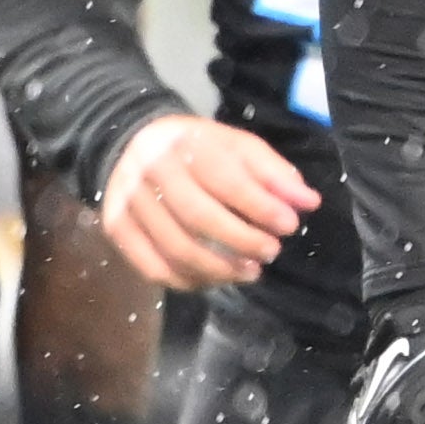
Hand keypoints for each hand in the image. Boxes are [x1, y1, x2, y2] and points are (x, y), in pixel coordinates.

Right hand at [100, 113, 317, 289]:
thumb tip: (308, 202)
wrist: (134, 143)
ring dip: (218, 269)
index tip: (290, 225)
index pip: (227, 181)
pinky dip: (186, 281)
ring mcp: (128, 203)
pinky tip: (214, 280)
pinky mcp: (115, 229)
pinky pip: (151, 267)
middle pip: (198, 217)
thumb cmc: (198, 148)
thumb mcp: (239, 146)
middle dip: (241, 241)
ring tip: (250, 272)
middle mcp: (152, 173)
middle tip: (271, 252)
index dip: (261, 208)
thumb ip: (274, 173)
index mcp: (186, 145)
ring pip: (174, 248)